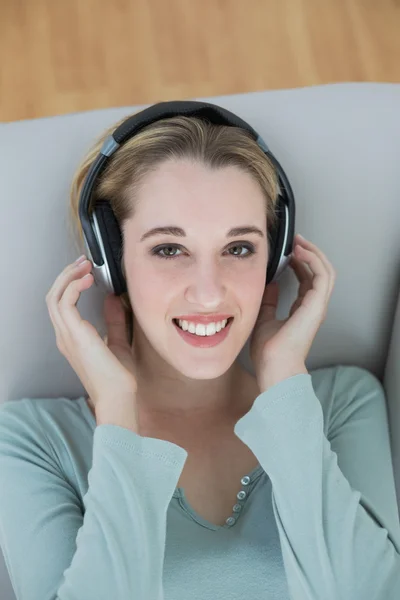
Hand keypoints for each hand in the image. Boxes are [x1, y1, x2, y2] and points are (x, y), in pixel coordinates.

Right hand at [46, 256, 137, 409]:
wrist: (118, 396)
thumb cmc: (118, 378)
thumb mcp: (118, 342)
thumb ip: (114, 321)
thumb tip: (113, 299)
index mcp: (72, 338)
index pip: (61, 304)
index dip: (70, 284)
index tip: (86, 271)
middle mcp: (65, 336)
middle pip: (53, 296)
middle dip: (67, 275)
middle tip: (83, 262)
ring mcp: (66, 335)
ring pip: (54, 296)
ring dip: (68, 277)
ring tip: (85, 266)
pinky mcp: (75, 335)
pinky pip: (65, 303)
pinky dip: (73, 287)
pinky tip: (88, 280)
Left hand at [249, 234, 335, 385]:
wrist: (274, 367)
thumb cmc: (269, 351)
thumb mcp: (264, 318)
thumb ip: (268, 301)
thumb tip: (269, 283)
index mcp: (303, 310)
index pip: (307, 280)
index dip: (300, 263)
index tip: (288, 251)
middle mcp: (313, 307)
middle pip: (320, 272)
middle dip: (309, 253)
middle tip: (296, 240)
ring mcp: (317, 306)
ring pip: (326, 271)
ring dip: (314, 253)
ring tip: (299, 242)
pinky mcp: (316, 305)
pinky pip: (322, 276)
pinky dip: (313, 260)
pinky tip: (300, 252)